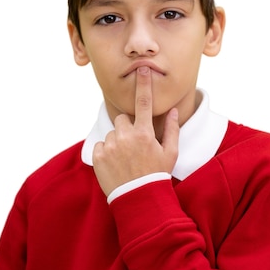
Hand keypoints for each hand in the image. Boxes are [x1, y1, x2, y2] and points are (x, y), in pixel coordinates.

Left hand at [93, 67, 178, 195]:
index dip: (143, 84)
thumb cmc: (157, 175)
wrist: (138, 199)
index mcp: (144, 133)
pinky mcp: (97, 156)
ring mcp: (110, 146)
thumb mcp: (170, 153)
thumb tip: (173, 110)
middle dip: (128, 129)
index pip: (144, 103)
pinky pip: (100, 145)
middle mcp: (125, 136)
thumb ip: (171, 129)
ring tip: (126, 160)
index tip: (142, 70)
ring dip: (117, 142)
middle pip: (123, 120)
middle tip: (135, 147)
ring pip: (112, 134)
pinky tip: (116, 165)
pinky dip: (105, 152)